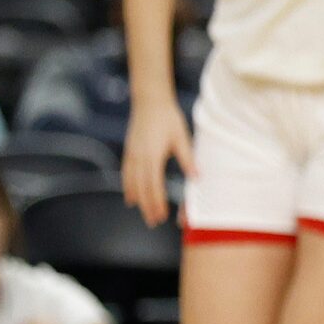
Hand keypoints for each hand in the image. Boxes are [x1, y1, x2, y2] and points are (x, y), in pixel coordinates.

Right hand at [120, 95, 195, 227]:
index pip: (154, 185)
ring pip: (132, 182)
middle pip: (141, 188)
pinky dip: (128, 187)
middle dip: (147, 206)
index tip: (161, 215)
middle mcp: (139, 157)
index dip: (157, 202)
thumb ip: (187, 158)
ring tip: (143, 213)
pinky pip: (126, 174)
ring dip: (137, 199)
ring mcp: (132, 154)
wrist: (149, 101)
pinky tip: (131, 197)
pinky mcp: (129, 151)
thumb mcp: (181, 137)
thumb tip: (197, 177)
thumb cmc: (168, 118)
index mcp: (153, 155)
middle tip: (153, 222)